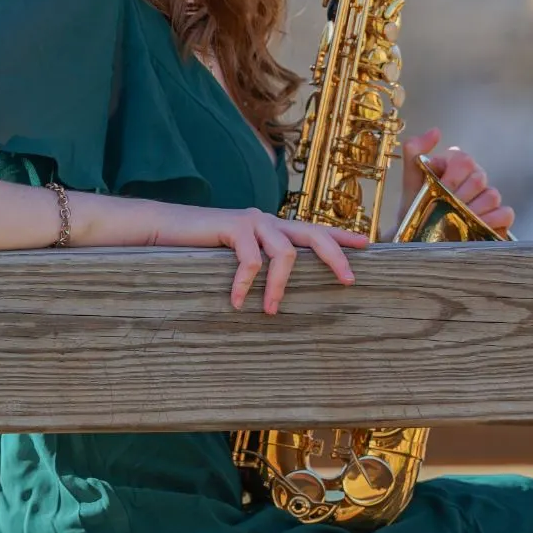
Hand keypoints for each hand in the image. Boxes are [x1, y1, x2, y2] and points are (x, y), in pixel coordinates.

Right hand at [147, 202, 369, 314]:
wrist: (164, 230)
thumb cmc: (201, 251)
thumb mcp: (236, 259)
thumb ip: (260, 266)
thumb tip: (280, 297)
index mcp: (274, 228)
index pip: (315, 230)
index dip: (341, 237)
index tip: (368, 246)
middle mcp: (269, 220)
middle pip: (313, 234)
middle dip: (334, 256)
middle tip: (348, 281)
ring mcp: (253, 221)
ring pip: (284, 252)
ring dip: (280, 286)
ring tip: (271, 312)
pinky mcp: (233, 226)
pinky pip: (251, 259)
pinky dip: (246, 284)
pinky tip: (238, 302)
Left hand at [399, 128, 513, 236]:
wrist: (416, 238)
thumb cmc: (415, 207)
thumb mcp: (411, 180)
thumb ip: (414, 151)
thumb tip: (436, 131)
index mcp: (458, 165)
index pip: (464, 159)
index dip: (450, 176)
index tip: (437, 189)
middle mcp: (476, 178)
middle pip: (479, 178)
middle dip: (458, 195)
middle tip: (445, 207)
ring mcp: (488, 198)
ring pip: (492, 195)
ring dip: (472, 210)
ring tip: (456, 220)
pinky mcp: (499, 219)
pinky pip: (505, 213)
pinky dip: (491, 221)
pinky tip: (475, 227)